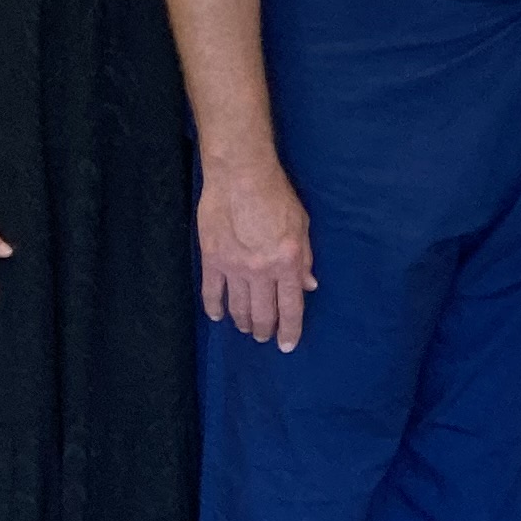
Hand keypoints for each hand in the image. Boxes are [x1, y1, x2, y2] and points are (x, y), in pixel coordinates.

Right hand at [199, 155, 316, 351]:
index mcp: (287, 263)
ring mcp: (233, 268)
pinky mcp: (212, 259)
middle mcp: (261, 271)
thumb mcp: (301, 225)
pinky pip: (211, 292)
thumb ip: (304, 258)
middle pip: (263, 313)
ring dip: (243, 323)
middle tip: (265, 336)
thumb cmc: (276, 195)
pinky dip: (214, 308)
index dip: (290, 330)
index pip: (290, 307)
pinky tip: (218, 316)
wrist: (240, 175)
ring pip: (238, 308)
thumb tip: (309, 286)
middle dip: (266, 330)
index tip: (287, 346)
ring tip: (247, 329)